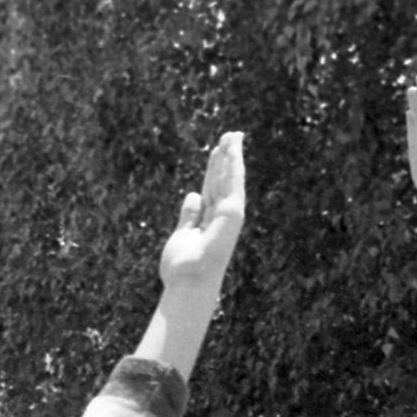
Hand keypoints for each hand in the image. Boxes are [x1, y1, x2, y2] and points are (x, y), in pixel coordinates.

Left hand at [159, 131, 247, 296]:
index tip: (216, 149)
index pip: (212, 187)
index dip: (214, 168)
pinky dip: (234, 165)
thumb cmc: (184, 267)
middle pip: (222, 179)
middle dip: (226, 156)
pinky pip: (233, 183)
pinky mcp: (232, 213)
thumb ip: (189, 216)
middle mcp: (222, 216)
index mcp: (209, 220)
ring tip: (233, 134)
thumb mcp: (182, 235)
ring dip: (232, 155)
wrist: (189, 282)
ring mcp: (229, 215)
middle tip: (230, 134)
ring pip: (230, 178)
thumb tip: (192, 195)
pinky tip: (233, 149)